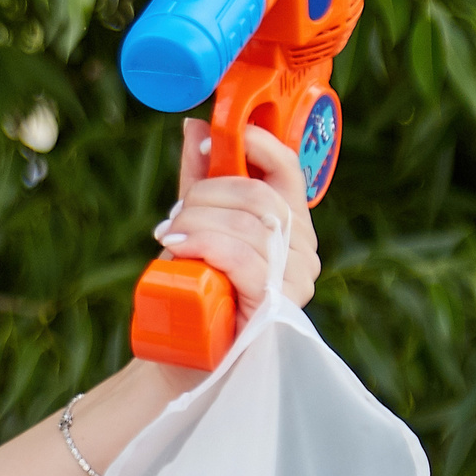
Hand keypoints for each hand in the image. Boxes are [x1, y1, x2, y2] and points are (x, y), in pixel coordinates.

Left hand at [151, 120, 320, 322]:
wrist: (184, 350)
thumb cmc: (196, 285)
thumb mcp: (197, 221)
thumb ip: (201, 175)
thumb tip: (198, 125)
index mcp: (292, 224)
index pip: (287, 169)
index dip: (253, 144)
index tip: (212, 141)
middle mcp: (304, 250)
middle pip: (257, 194)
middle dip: (205, 194)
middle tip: (176, 215)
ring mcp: (295, 281)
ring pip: (247, 224)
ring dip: (197, 223)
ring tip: (171, 238)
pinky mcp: (277, 305)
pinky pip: (244, 258)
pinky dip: (205, 245)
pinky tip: (179, 250)